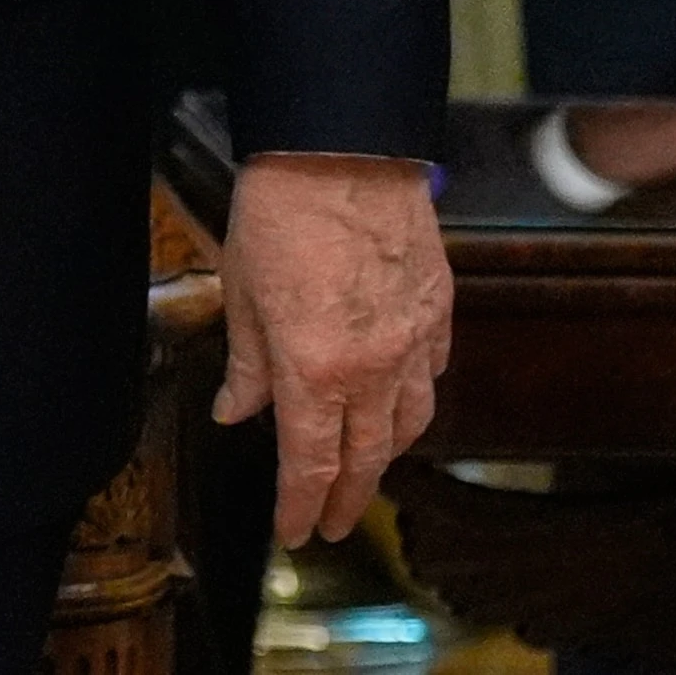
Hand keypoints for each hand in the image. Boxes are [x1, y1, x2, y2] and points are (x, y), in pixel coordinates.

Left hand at [215, 150, 451, 547]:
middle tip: (335, 525)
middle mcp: (373, 368)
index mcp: (314, 371)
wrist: (342, 146)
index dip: (301, 507)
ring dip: (385, 457)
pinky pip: (433, 373)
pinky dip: (416, 398)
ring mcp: (415, 339)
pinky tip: (402, 401)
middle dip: (347, 500)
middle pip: (366, 459)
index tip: (294, 530)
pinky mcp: (439, 307)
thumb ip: (245, 363)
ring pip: (409, 424)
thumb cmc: (281, 210)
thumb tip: (235, 410)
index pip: (310, 466)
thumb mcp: (242, 292)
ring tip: (367, 472)